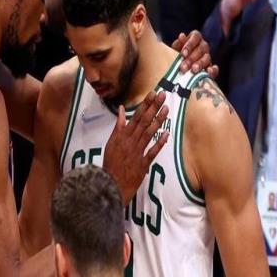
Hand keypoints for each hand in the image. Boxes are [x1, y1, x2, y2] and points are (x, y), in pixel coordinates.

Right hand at [103, 91, 168, 205]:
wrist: (110, 184)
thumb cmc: (110, 162)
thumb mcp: (111, 142)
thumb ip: (118, 126)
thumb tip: (122, 110)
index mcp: (122, 135)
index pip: (136, 116)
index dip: (145, 104)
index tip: (152, 94)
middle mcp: (130, 141)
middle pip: (144, 121)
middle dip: (154, 107)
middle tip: (162, 95)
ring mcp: (137, 152)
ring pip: (149, 133)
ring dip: (158, 120)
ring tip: (166, 108)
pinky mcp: (143, 164)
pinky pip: (152, 152)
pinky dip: (159, 143)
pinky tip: (166, 134)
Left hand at [172, 30, 218, 77]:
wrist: (179, 66)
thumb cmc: (177, 54)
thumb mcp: (176, 48)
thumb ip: (178, 43)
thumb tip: (182, 36)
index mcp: (195, 37)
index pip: (195, 37)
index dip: (190, 45)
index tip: (183, 54)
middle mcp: (203, 45)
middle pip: (201, 49)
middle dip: (191, 58)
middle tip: (184, 67)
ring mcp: (208, 56)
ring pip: (207, 58)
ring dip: (200, 64)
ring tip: (193, 70)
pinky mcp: (210, 67)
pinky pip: (214, 68)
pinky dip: (213, 70)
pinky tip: (208, 72)